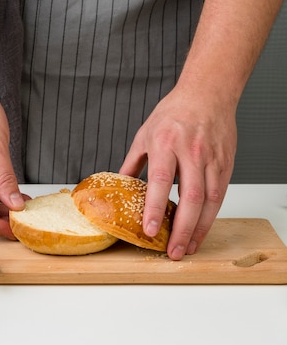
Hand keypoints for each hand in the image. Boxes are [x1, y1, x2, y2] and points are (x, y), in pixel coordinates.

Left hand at [120, 85, 236, 259]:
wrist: (208, 93)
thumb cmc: (174, 112)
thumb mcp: (144, 134)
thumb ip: (132, 164)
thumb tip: (118, 187)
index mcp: (165, 143)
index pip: (159, 181)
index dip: (154, 208)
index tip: (149, 230)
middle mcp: (191, 152)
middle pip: (190, 198)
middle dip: (182, 229)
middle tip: (173, 251)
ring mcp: (211, 158)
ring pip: (209, 201)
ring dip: (199, 229)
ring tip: (187, 247)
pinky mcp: (225, 164)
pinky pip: (220, 195)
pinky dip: (211, 216)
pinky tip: (201, 229)